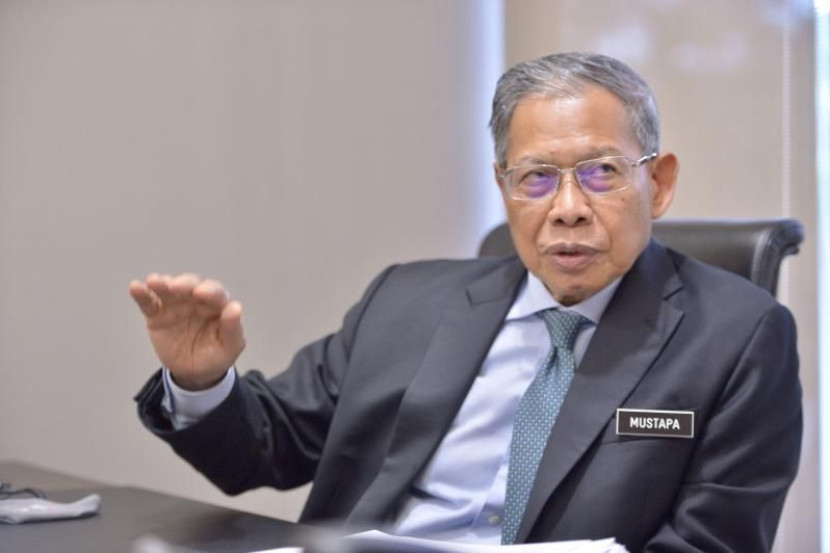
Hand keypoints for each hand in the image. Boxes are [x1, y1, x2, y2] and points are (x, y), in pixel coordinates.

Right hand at [129, 273, 245, 390]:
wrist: (194, 373)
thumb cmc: (216, 356)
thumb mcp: (230, 347)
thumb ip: (232, 328)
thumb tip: (235, 307)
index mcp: (217, 305)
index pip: (215, 293)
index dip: (209, 291)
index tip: (200, 293)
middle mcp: (196, 300)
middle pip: (190, 286)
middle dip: (183, 284)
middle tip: (175, 287)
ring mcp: (176, 305)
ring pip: (168, 289)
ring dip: (161, 283)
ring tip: (154, 282)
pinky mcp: (158, 315)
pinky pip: (149, 303)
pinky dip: (142, 294)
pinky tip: (136, 287)